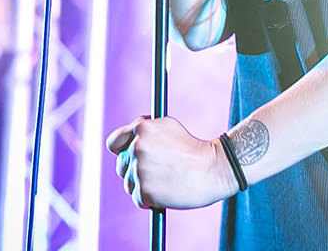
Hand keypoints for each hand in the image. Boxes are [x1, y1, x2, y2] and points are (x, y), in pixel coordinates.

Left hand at [106, 115, 238, 209]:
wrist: (214, 169)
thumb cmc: (195, 149)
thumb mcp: (170, 127)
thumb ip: (146, 129)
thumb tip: (128, 138)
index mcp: (142, 129)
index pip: (113, 142)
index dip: (121, 150)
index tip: (128, 156)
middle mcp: (137, 147)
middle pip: (121, 166)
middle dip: (134, 170)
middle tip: (155, 172)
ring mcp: (139, 170)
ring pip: (130, 184)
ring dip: (143, 186)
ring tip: (166, 181)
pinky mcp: (145, 192)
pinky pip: (139, 199)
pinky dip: (150, 200)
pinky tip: (167, 192)